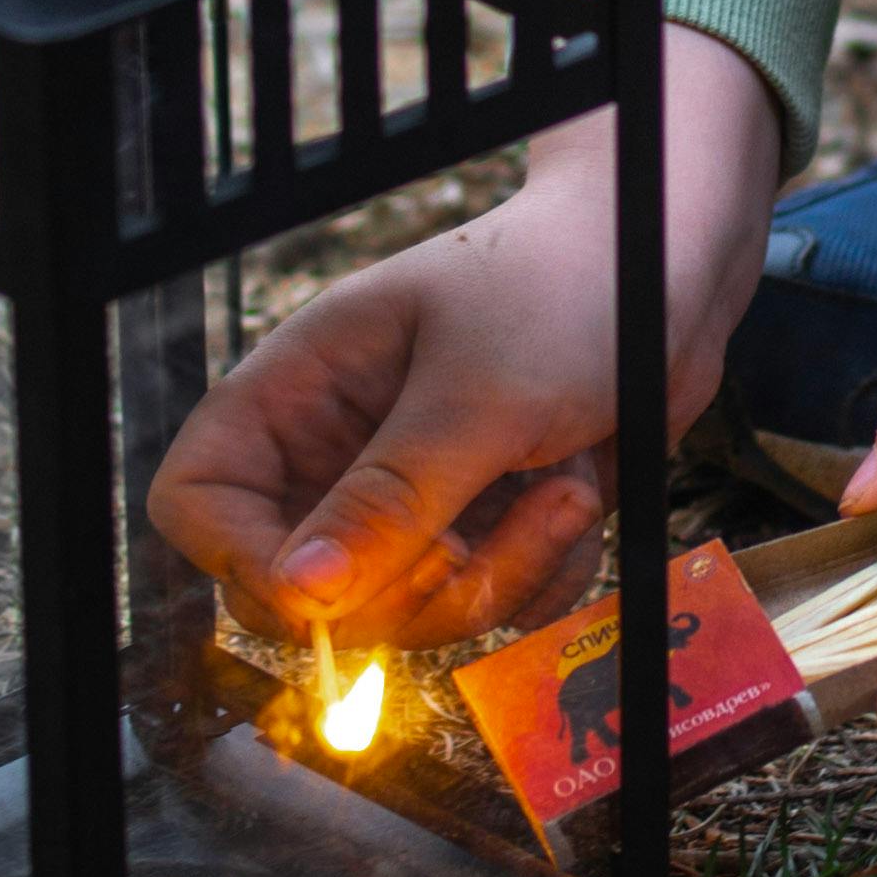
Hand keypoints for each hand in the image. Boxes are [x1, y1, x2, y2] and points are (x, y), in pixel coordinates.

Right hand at [144, 23, 786, 643]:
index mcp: (303, 387)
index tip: (325, 588)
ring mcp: (416, 492)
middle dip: (407, 589)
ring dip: (497, 573)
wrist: (678, 265)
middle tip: (478, 539)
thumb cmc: (569, 288)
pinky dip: (543, 572)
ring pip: (407, 611)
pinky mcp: (486, 523)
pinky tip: (579, 494)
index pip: (198, 500)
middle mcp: (344, 447)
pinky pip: (487, 604)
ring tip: (561, 488)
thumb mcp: (476, 396)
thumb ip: (388, 500)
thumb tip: (300, 592)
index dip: (240, 560)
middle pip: (306, 587)